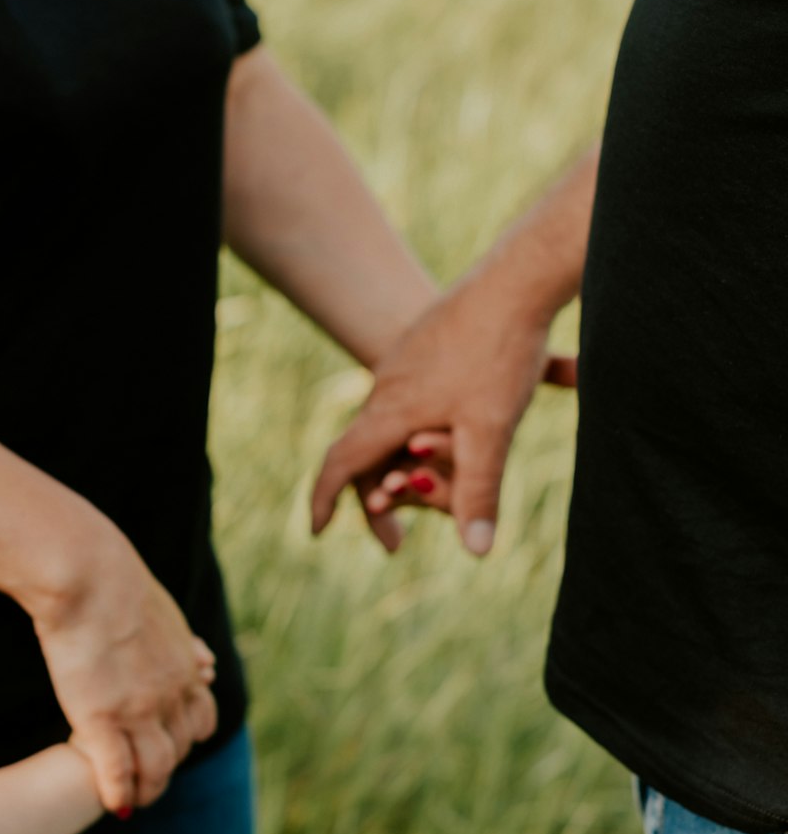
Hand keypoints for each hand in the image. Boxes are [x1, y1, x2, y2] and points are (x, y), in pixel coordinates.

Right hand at [29, 519, 217, 812]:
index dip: (185, 737)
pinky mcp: (101, 719)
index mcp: (185, 668)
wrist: (88, 575)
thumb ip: (186, 646)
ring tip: (132, 801)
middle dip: (166, 767)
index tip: (168, 744)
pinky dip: (117, 792)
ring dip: (146, 791)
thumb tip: (209, 664)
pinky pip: (115, 773)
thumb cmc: (115, 584)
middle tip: (147, 779)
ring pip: (155, 770)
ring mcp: (138, 710)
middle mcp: (171, 694)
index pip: (201, 720)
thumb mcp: (166, 615)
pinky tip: (112, 802)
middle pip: (180, 749)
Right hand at [312, 263, 575, 555]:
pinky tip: (445, 437)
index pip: (343, 463)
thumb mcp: (491, 430)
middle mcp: (388, 386)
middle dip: (376, 498)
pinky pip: (409, 400)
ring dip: (401, 465)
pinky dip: (417, 433)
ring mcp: (406, 363)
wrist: (515, 280)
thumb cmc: (498, 353)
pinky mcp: (427, 347)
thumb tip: (475, 552)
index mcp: (392, 409)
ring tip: (427, 492)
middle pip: (365, 450)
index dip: (326, 499)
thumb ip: (479, 491)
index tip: (318, 530)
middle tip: (397, 537)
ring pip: (389, 424)